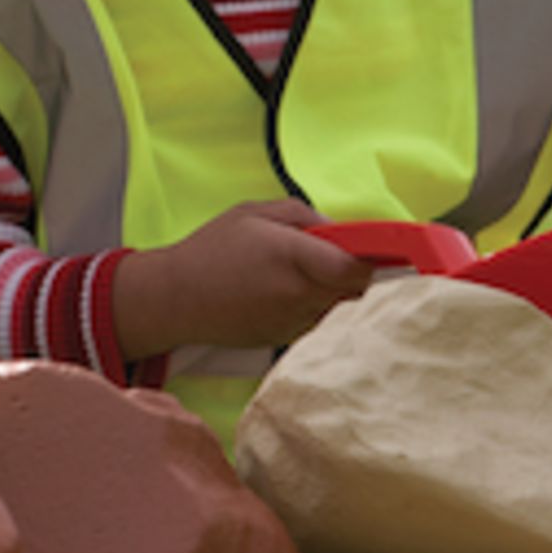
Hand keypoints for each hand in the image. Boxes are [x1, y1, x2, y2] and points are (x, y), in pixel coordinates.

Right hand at [112, 199, 373, 360]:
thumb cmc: (210, 251)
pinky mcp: (285, 339)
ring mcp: (293, 322)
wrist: (174, 300)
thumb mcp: (252, 212)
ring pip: (339, 308)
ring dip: (335, 292)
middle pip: (357, 290)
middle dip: (355, 272)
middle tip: (337, 257)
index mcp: (293, 257)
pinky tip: (287, 295)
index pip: (358, 267)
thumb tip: (337, 230)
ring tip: (304, 275)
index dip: (373, 257)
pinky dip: (315, 308)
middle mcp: (298, 294)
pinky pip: (318, 322)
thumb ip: (302, 214)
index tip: (377, 248)